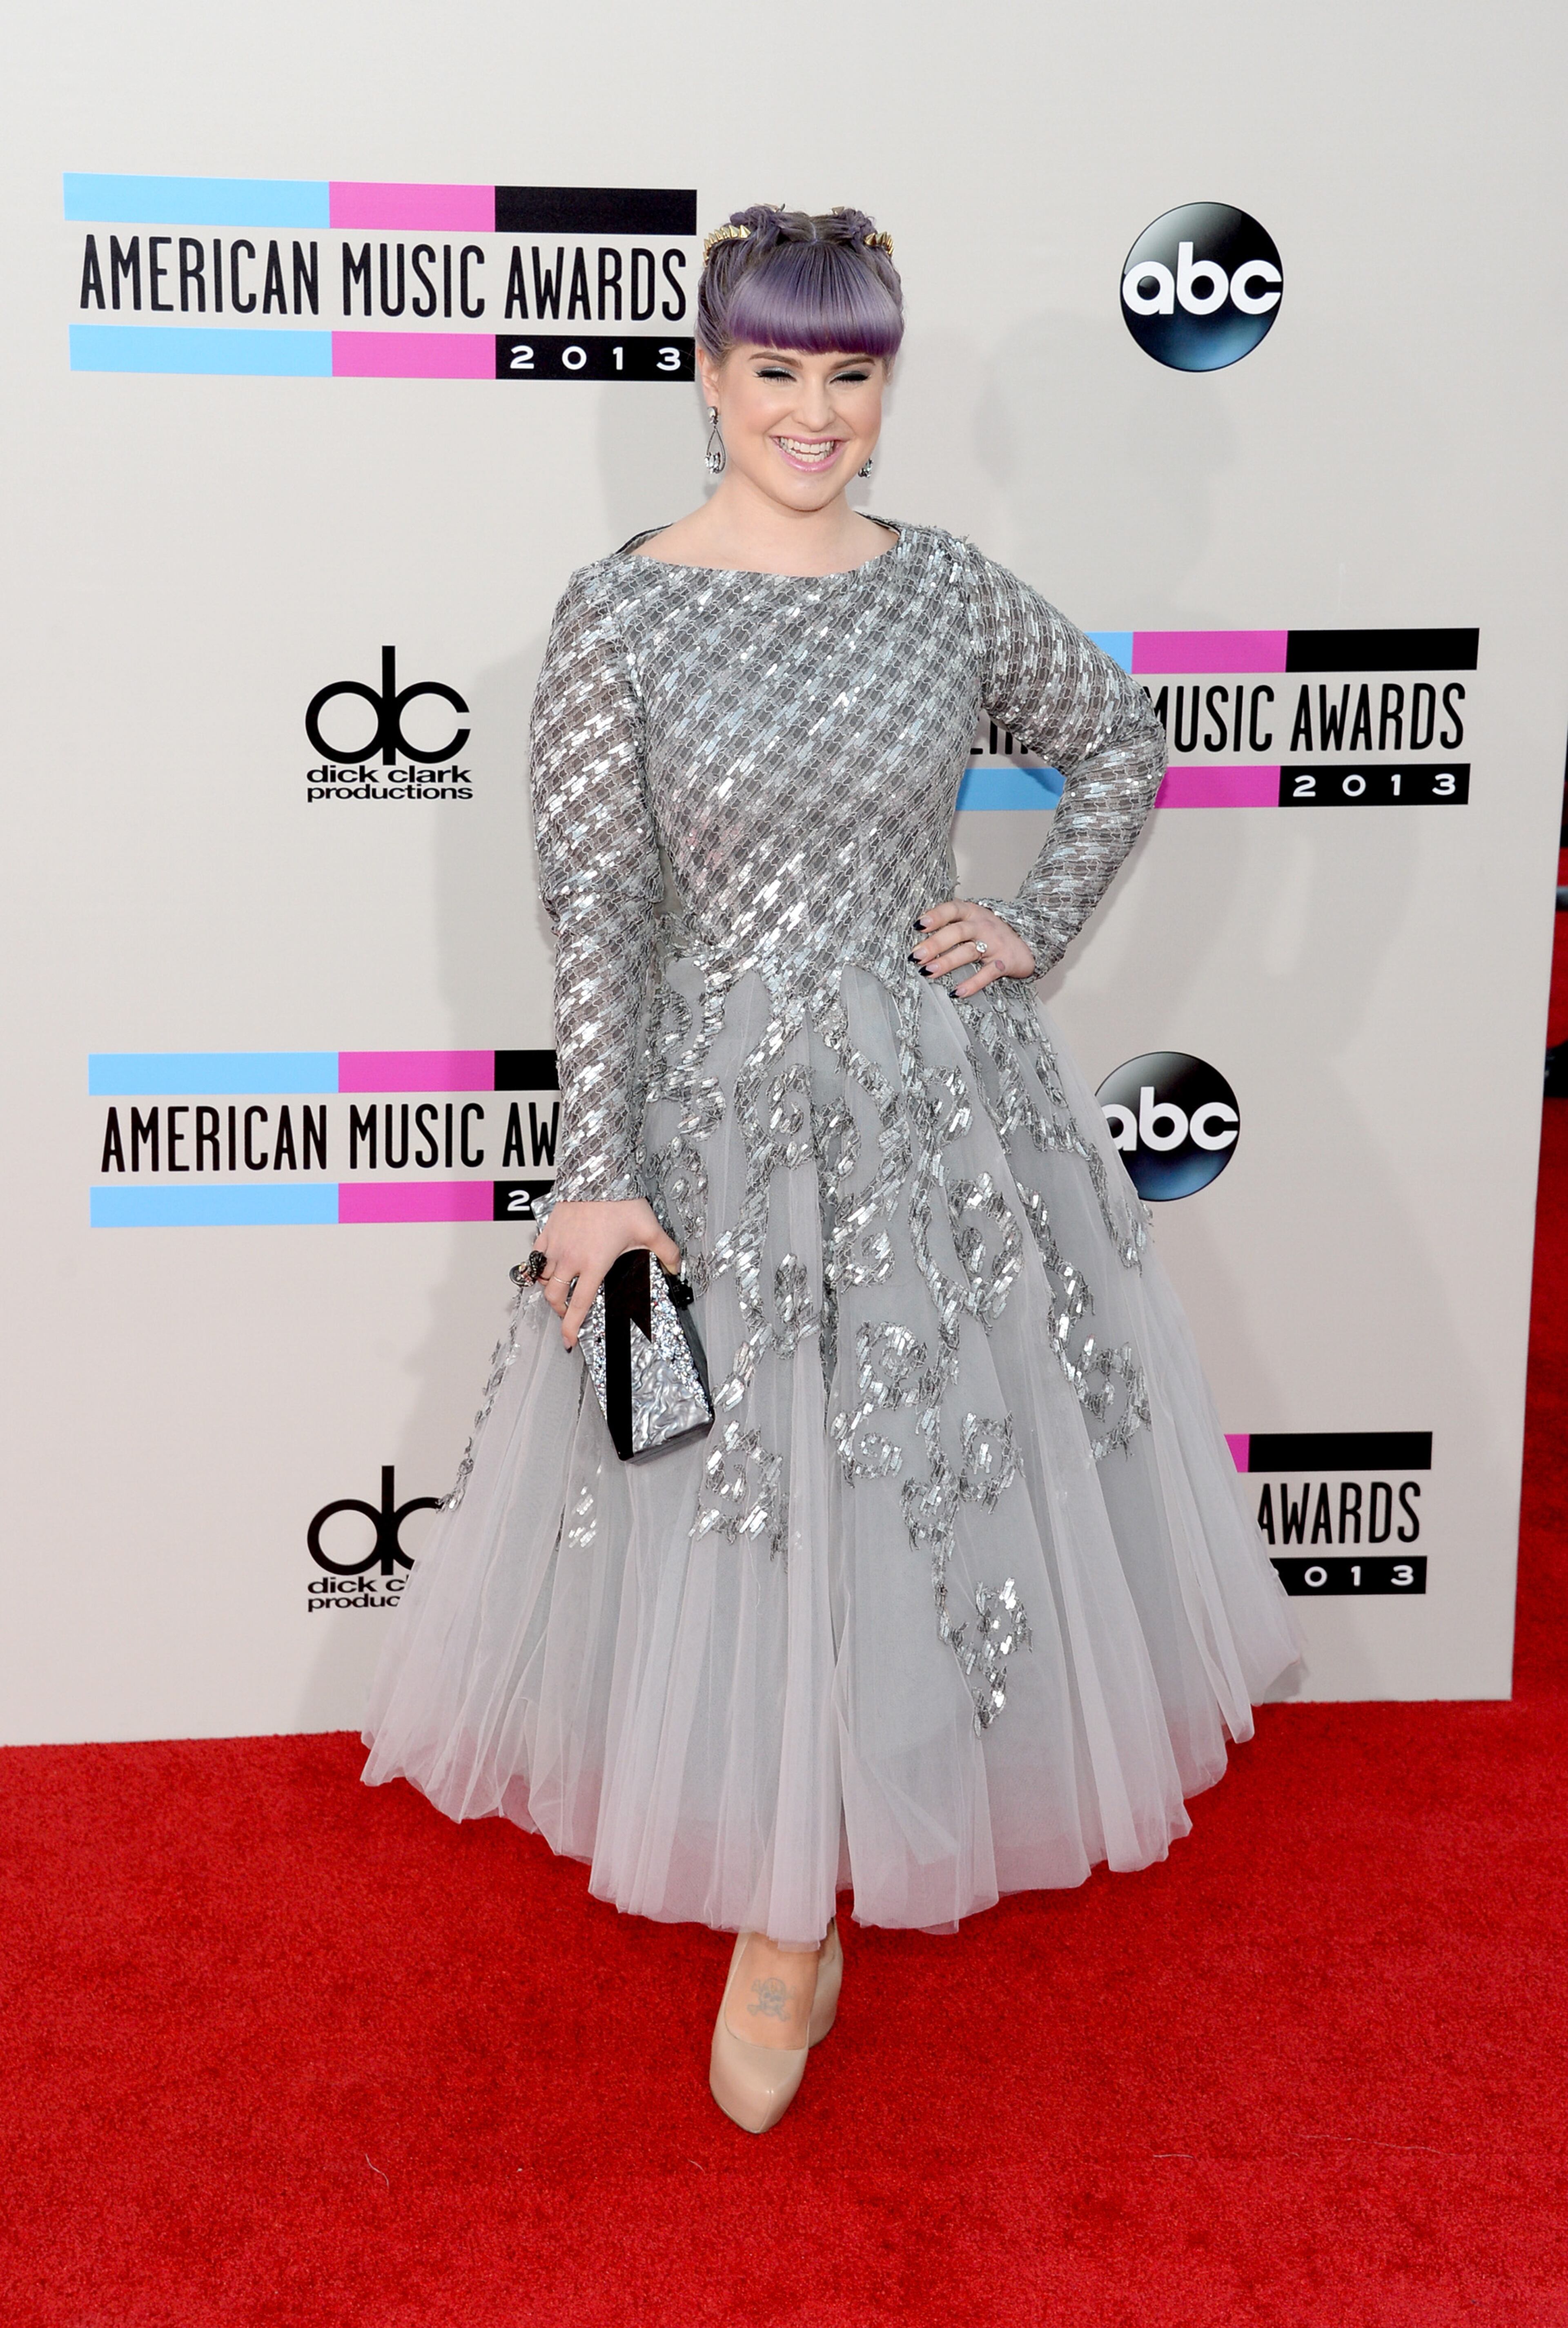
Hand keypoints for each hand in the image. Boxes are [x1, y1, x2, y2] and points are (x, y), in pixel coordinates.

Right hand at [526, 1198, 680, 1351]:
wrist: (599, 1174)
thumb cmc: (619, 1201)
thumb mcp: (649, 1229)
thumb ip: (666, 1252)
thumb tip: (678, 1267)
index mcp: (594, 1263)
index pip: (579, 1304)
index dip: (572, 1326)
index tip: (568, 1339)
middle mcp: (571, 1257)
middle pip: (554, 1295)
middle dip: (559, 1309)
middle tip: (568, 1312)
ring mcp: (557, 1244)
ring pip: (542, 1277)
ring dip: (549, 1287)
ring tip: (559, 1289)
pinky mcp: (548, 1230)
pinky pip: (536, 1254)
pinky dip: (538, 1265)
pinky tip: (547, 1265)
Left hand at [911, 900, 1034, 996]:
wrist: (1026, 945)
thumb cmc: (991, 934)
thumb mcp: (973, 922)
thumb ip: (950, 926)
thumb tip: (919, 943)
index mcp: (972, 913)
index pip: (952, 909)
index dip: (936, 916)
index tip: (918, 926)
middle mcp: (983, 926)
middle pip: (957, 932)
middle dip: (935, 944)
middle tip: (916, 956)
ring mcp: (995, 944)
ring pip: (969, 952)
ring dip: (947, 962)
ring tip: (928, 972)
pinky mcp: (1004, 963)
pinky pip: (987, 974)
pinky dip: (972, 984)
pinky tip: (956, 992)